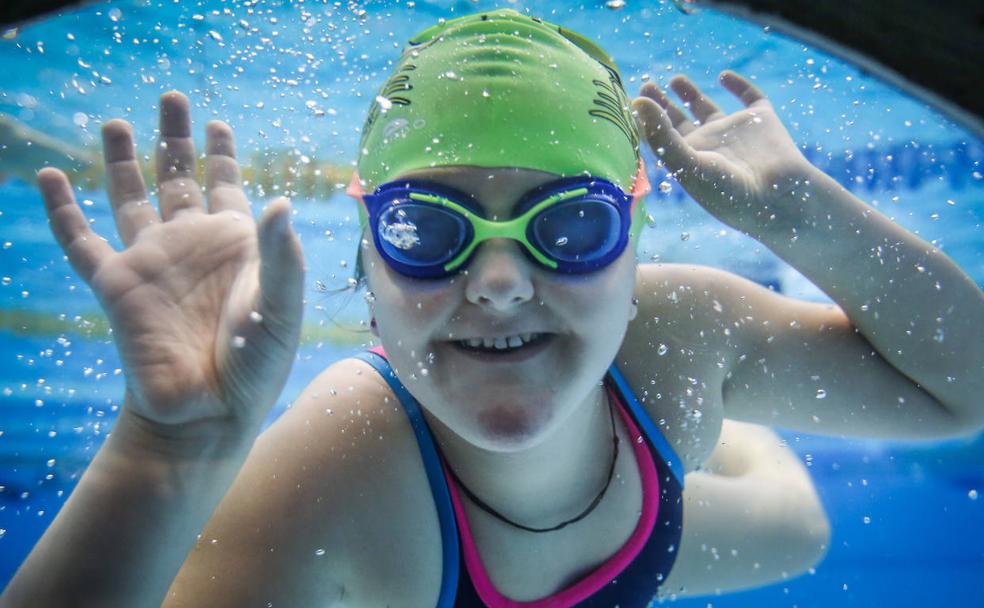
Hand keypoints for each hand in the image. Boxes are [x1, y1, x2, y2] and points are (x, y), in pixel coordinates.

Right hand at [37, 92, 304, 435]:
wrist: (208, 413)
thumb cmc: (256, 366)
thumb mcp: (281, 308)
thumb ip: (283, 257)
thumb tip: (281, 203)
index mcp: (235, 245)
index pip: (228, 185)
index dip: (222, 153)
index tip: (216, 123)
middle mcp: (191, 244)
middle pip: (179, 177)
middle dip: (175, 139)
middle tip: (173, 97)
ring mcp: (151, 262)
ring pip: (130, 198)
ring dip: (123, 161)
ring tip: (116, 123)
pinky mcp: (115, 286)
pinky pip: (80, 240)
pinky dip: (63, 209)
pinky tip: (50, 177)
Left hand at [632, 71, 816, 237]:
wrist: (779, 199)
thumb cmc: (728, 193)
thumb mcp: (688, 165)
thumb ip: (661, 135)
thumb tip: (637, 100)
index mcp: (687, 160)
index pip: (660, 137)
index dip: (645, 120)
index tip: (630, 100)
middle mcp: (708, 146)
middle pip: (678, 123)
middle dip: (662, 105)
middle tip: (646, 84)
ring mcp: (734, 132)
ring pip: (708, 109)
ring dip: (691, 94)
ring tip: (674, 80)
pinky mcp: (761, 121)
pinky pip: (750, 98)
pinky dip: (739, 86)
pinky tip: (724, 76)